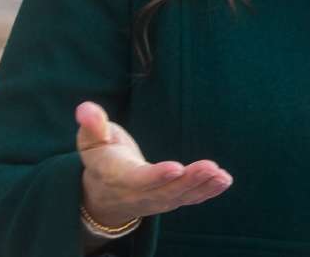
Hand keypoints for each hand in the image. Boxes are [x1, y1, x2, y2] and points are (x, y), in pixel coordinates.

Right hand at [75, 101, 232, 226]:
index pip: (138, 179)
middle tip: (211, 167)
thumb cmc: (100, 157)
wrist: (103, 192)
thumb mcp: (90, 141)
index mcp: (116, 177)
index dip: (156, 176)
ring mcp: (155, 200)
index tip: (176, 167)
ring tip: (222, 176)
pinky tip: (224, 181)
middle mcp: (137, 194)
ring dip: (203, 187)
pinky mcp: (169, 200)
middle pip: (165, 190)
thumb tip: (85, 109)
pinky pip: (189, 199)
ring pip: (180, 197)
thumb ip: (91, 125)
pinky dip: (207, 192)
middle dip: (189, 180)